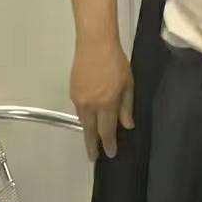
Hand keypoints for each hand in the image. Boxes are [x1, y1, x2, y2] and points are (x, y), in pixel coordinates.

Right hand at [70, 39, 133, 160]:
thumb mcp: (128, 83)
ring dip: (88, 131)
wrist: (95, 44)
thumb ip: (127, 106)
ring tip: (92, 139)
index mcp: (107, 103)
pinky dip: (84, 116)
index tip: (110, 154)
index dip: (108, 144)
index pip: (107, 131)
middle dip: (92, 145)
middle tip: (93, 157)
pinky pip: (79, 110)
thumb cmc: (116, 61)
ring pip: (83, 121)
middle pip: (90, 131)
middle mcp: (91, 105)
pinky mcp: (73, 92)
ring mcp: (79, 99)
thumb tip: (127, 125)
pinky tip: (89, 117)